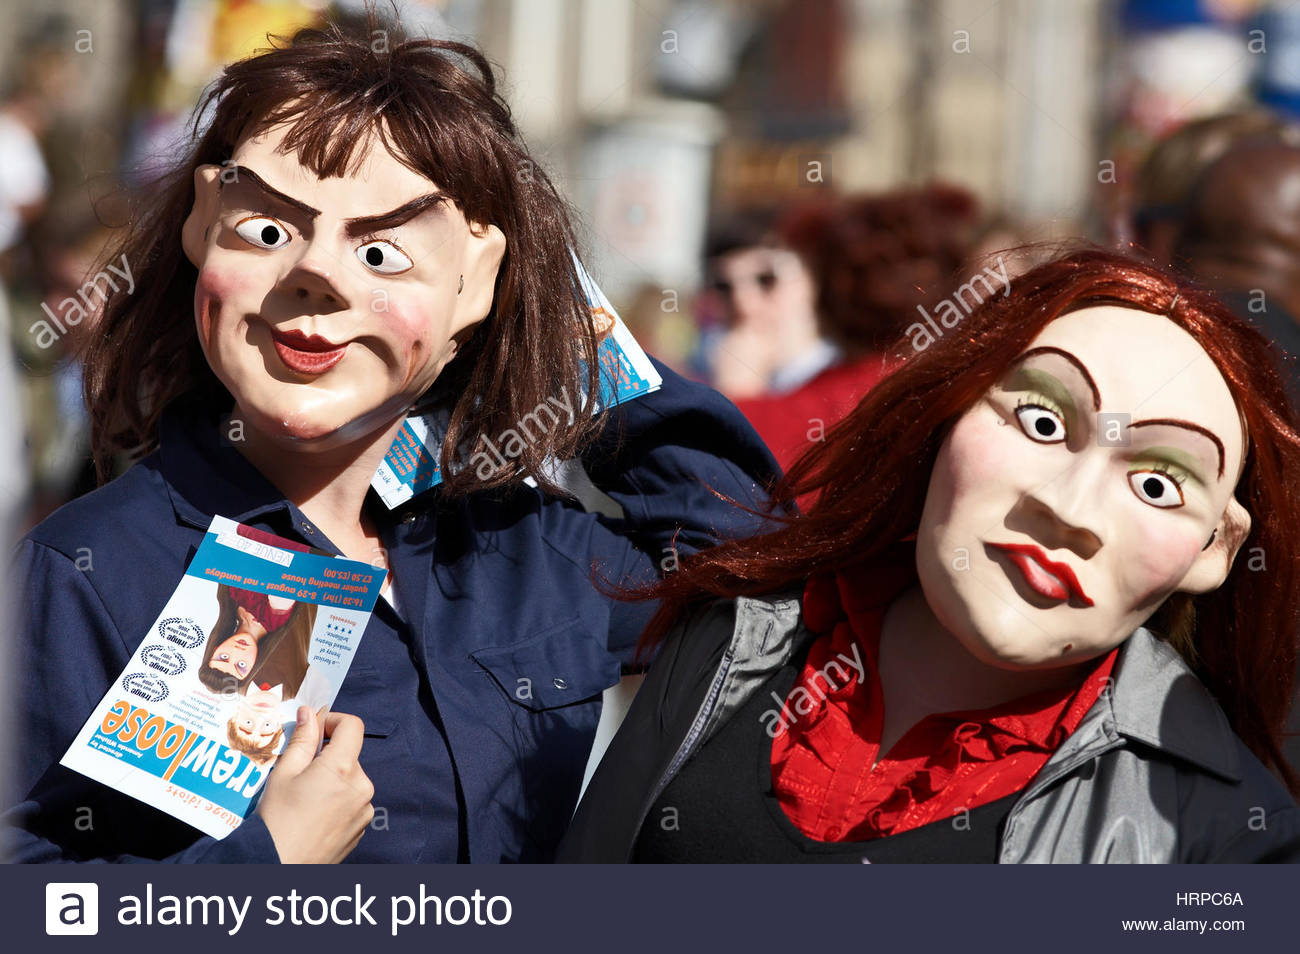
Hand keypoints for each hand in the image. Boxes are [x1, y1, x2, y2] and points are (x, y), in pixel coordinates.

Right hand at [255, 707, 373, 862]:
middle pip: (349, 756)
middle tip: (300, 771)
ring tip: (304, 797)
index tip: (315, 730)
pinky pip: (353, 802)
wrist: (279, 866)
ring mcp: (364, 809)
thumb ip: (302, 740)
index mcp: (343, 768)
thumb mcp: (284, 773)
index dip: (333, 721)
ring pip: (351, 780)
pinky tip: (314, 815)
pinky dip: (337, 800)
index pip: (353, 726)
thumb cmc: (277, 818)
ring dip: (333, 779)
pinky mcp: (362, 827)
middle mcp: (362, 786)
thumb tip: (310, 713)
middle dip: (327, 756)